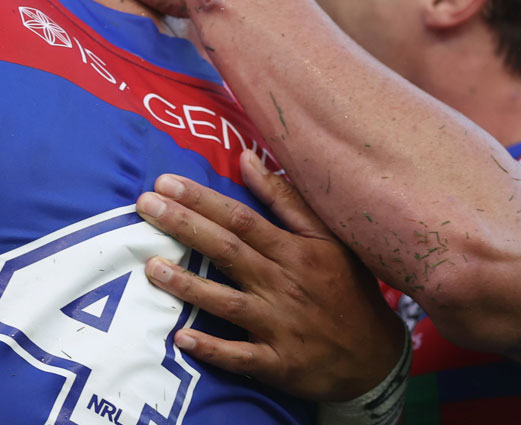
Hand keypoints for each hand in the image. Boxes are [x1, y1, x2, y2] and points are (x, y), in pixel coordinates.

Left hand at [135, 152, 404, 401]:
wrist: (376, 356)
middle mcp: (285, 284)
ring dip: (189, 286)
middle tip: (144, 206)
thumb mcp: (328, 238)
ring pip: (228, 302)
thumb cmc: (346, 288)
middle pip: (228, 251)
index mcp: (295, 251)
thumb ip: (285, 198)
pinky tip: (181, 337)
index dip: (202, 199)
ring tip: (151, 267)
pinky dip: (212, 349)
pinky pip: (241, 356)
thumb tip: (247, 157)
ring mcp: (281, 326)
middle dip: (185, 227)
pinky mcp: (278, 364)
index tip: (165, 182)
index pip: (241, 219)